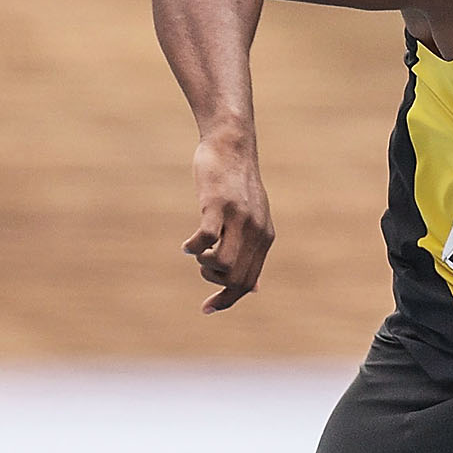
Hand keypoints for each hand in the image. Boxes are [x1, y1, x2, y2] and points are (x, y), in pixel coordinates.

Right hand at [183, 134, 273, 312]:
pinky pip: (206, 239)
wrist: (232, 143)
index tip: (207, 308)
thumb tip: (254, 290)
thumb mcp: (254, 219)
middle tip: (202, 267)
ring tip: (198, 252)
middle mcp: (256, 231)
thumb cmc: (237, 184)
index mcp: (265, 238)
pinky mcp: (218, 204)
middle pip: (236, 279)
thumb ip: (253, 253)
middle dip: (214, 284)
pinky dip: (193, 247)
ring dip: (204, 266)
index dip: (228, 300)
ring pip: (223, 264)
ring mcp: (238, 218)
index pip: (249, 283)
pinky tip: (188, 243)